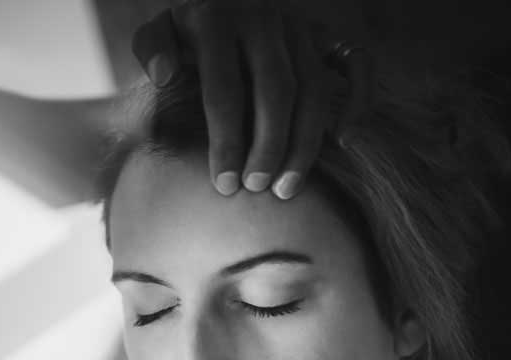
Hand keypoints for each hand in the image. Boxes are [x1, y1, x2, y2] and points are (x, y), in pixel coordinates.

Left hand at [130, 0, 371, 198]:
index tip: (224, 185)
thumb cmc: (186, 30)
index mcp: (218, 21)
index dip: (226, 142)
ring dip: (305, 141)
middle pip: (276, 93)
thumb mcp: (160, 29)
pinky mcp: (326, 31)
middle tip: (258, 189)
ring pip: (314, 88)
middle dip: (269, 147)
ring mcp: (300, 25)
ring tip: (287, 187)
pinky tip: (343, 140)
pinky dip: (358, 99)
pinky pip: (356, 62)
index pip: (224, 90)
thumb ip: (152, 48)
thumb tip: (163, 74)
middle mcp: (264, 20)